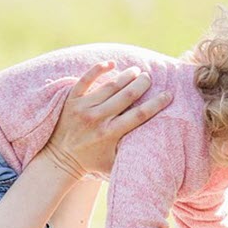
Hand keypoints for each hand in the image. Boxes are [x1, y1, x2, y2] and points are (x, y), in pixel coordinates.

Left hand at [43, 64, 172, 180]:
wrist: (60, 160)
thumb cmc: (92, 162)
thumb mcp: (114, 163)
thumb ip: (131, 153)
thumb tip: (157, 148)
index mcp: (110, 134)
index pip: (139, 114)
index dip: (155, 103)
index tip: (168, 94)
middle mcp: (97, 119)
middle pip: (126, 95)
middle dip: (141, 84)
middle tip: (149, 77)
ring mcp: (83, 108)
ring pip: (110, 86)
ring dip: (126, 76)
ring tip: (136, 70)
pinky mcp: (71, 101)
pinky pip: (85, 80)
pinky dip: (98, 70)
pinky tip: (111, 64)